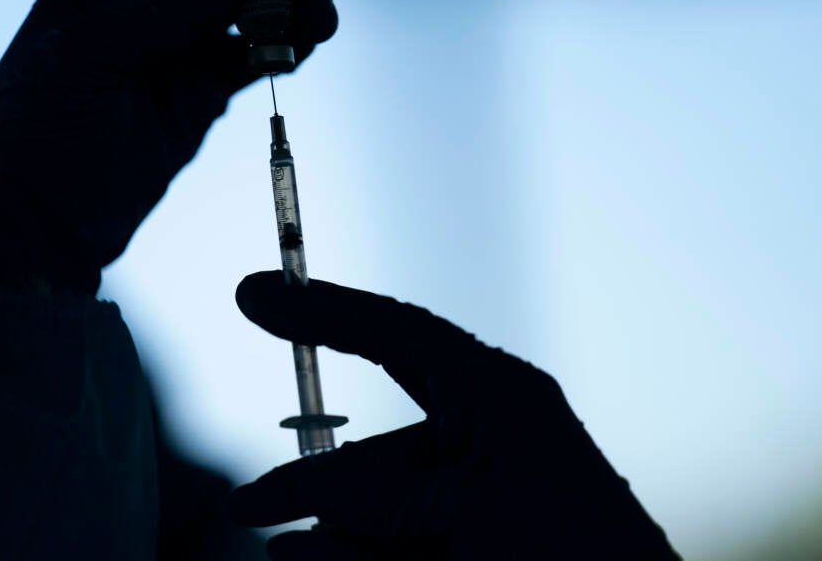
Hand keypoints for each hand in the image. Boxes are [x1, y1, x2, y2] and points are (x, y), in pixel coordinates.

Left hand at [0, 0, 336, 294]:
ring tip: (322, 21)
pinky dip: (277, 51)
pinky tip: (302, 48)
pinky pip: (247, 60)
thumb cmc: (36, 136)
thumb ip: (165, 12)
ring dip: (285, 10)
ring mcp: (171, 52)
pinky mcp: (195, 97)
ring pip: (242, 12)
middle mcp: (138, 4)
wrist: (35, 227)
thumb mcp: (89, 59)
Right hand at [230, 271, 679, 560]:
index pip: (396, 334)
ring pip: (372, 509)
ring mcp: (470, 501)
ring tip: (285, 554)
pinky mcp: (460, 545)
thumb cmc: (581, 555)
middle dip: (308, 480)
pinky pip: (387, 545)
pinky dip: (349, 556)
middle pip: (370, 449)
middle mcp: (479, 441)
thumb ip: (384, 500)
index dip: (323, 312)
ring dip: (326, 531)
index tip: (251, 294)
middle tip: (246, 507)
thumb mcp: (479, 510)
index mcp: (497, 399)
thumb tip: (303, 507)